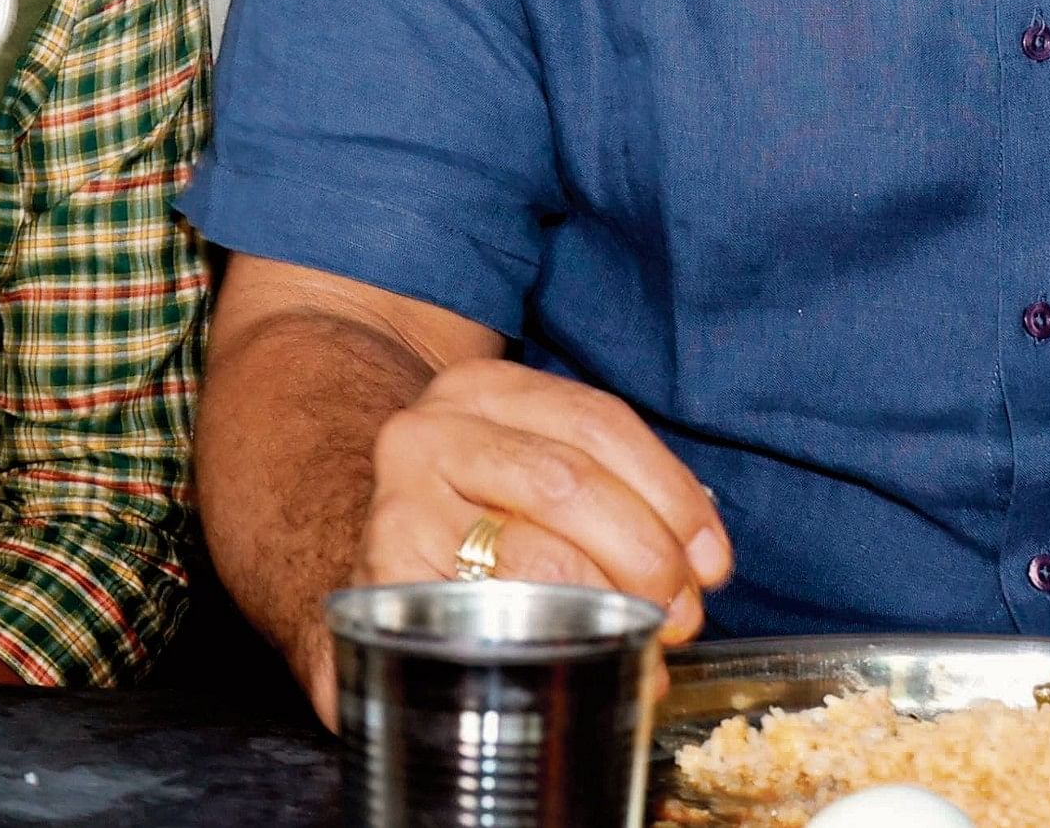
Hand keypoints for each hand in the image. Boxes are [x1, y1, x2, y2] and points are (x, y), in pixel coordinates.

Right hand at [359, 360, 731, 642]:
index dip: (670, 493)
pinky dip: (551, 646)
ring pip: (534, 555)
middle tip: (681, 613)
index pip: (597, 423)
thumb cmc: (471, 511)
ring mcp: (398, 505)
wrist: (337, 532)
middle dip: (646, 556)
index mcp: (483, 389)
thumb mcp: (529, 464)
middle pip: (569, 483)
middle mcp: (431, 432)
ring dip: (608, 607)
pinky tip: (580, 659)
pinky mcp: (382, 581)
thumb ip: (611, 489)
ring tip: (642, 640)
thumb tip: (700, 559)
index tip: (712, 559)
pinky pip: (490, 618)